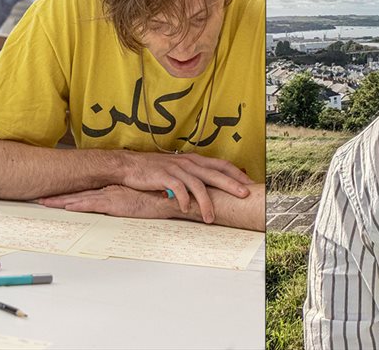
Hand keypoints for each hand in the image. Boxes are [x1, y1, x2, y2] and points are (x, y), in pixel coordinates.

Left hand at [40, 185, 179, 219]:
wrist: (167, 198)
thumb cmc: (156, 199)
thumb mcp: (136, 198)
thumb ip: (124, 200)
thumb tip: (115, 204)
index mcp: (111, 189)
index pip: (84, 191)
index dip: (67, 193)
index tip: (52, 194)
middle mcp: (107, 191)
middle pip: (76, 193)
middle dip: (56, 196)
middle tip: (39, 197)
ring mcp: (109, 196)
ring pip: (79, 199)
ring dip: (60, 200)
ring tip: (44, 202)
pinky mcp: (114, 204)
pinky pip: (91, 205)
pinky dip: (78, 205)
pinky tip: (65, 206)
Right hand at [117, 151, 253, 223]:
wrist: (130, 166)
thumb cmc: (154, 170)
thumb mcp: (178, 169)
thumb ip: (194, 175)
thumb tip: (210, 187)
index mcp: (194, 160)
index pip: (221, 164)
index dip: (236, 173)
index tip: (249, 183)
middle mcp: (188, 162)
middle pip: (215, 173)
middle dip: (231, 185)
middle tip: (244, 195)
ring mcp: (176, 169)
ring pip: (198, 185)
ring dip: (206, 203)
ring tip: (211, 218)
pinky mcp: (164, 176)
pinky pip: (179, 189)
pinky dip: (185, 200)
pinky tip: (187, 210)